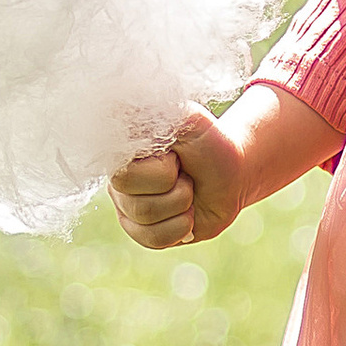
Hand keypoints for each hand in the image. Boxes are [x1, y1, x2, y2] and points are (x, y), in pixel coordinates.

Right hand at [109, 105, 248, 249]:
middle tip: (184, 173)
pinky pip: (155, 240)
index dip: (163, 169)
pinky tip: (187, 212)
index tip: (176, 155)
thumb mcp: (188, 120)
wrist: (231, 175)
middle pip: (136, 204)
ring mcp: (127, 208)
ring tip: (188, 189)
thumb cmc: (209, 144)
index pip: (125, 175)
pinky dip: (182, 226)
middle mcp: (117, 180)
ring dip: (182, 204)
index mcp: (121, 152)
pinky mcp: (142, 232)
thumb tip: (114, 105)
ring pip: (148, 221)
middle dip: (176, 188)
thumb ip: (153, 111)